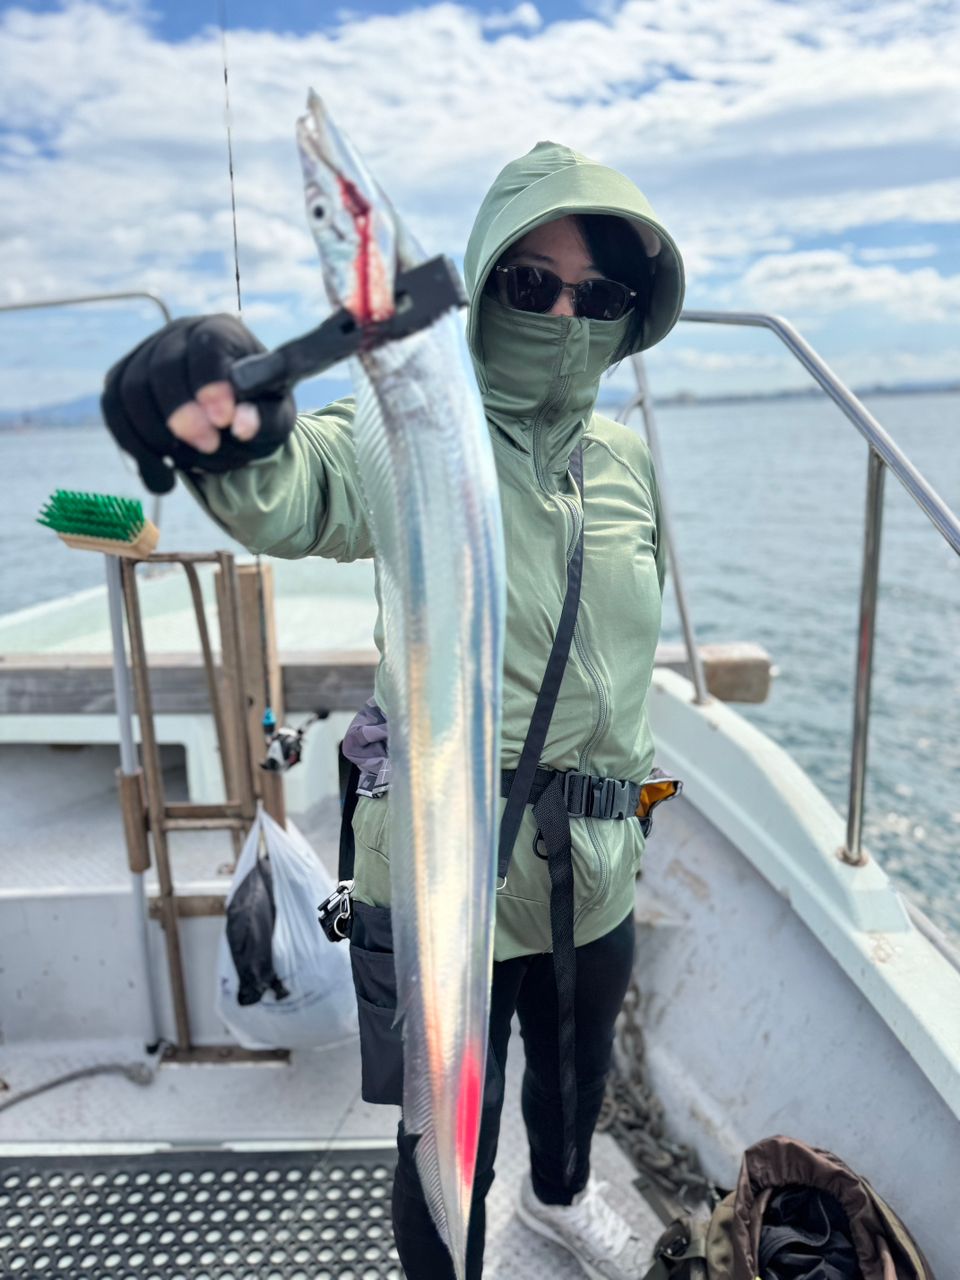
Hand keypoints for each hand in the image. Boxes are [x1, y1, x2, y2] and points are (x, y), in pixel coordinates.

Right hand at [101, 315, 296, 493]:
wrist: (235, 420)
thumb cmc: (259, 410)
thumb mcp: (277, 415)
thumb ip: (265, 419)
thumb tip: (241, 426)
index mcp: (221, 331)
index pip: (207, 345)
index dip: (210, 381)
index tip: (223, 419)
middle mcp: (177, 335)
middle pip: (160, 367)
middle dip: (180, 412)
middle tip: (209, 446)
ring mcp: (144, 356)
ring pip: (129, 391)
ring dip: (155, 435)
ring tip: (187, 468)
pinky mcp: (122, 383)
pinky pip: (115, 413)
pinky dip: (136, 451)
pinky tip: (164, 481)